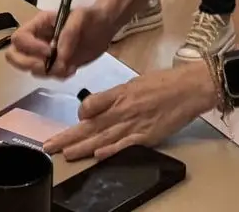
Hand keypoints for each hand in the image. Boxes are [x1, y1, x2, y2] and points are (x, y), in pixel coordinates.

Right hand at [6, 4, 115, 81]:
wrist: (104, 28)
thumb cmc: (91, 17)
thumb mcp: (81, 17)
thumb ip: (68, 34)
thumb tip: (58, 56)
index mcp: (39, 24)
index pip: (19, 38)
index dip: (30, 48)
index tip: (49, 52)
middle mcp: (37, 39)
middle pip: (14, 56)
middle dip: (29, 64)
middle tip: (48, 65)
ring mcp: (44, 54)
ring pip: (31, 69)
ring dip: (48, 72)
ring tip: (68, 66)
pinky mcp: (54, 65)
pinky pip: (48, 76)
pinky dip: (59, 76)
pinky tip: (72, 69)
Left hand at [42, 64, 219, 162]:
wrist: (189, 87)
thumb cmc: (164, 83)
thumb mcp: (135, 83)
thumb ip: (116, 96)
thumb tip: (96, 107)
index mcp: (120, 93)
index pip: (91, 104)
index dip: (80, 115)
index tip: (74, 122)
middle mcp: (123, 108)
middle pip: (90, 125)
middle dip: (68, 136)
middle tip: (48, 145)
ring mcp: (134, 123)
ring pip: (103, 137)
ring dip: (82, 147)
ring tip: (65, 154)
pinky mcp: (147, 136)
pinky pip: (125, 144)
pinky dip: (111, 150)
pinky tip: (97, 155)